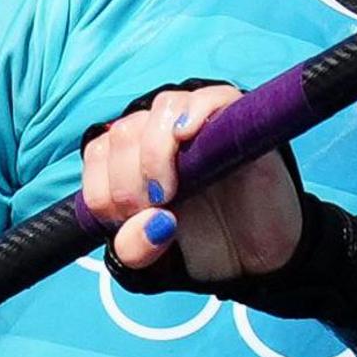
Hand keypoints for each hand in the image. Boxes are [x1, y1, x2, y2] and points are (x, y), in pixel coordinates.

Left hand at [85, 83, 306, 287]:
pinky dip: (193, 111)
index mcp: (133, 158)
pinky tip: (187, 135)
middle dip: (128, 183)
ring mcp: (199, 123)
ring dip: (154, 155)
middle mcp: (161, 133)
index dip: (104, 191)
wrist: (257, 256)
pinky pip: (210, 97)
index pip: (98, 153)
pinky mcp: (237, 121)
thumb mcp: (154, 258)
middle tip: (156, 212)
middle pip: (123, 134)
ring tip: (171, 193)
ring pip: (159, 111)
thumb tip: (152, 223)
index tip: (129, 221)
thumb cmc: (204, 243)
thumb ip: (134, 249)